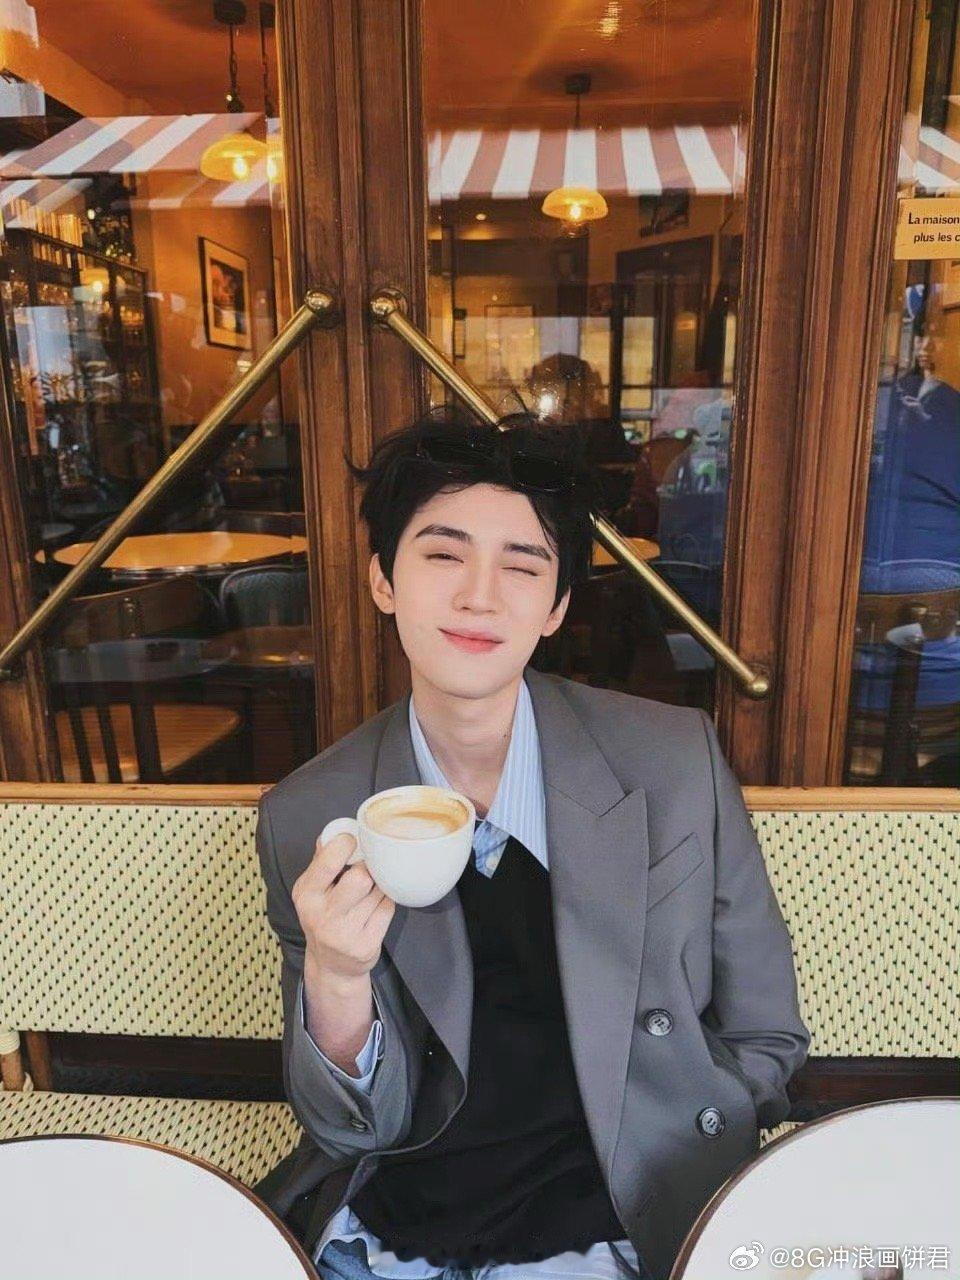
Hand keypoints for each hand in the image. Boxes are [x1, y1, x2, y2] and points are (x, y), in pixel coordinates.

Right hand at [292, 831, 395, 984]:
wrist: (330, 966)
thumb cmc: (323, 916)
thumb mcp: (312, 889)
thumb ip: (322, 860)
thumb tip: (334, 830)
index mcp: (306, 894)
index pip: (329, 861)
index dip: (346, 844)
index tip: (353, 842)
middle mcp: (322, 915)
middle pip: (360, 878)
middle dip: (368, 870)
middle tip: (367, 870)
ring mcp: (344, 934)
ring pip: (378, 892)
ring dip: (380, 886)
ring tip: (371, 891)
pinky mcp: (365, 946)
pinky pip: (388, 908)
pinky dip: (386, 902)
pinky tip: (376, 907)